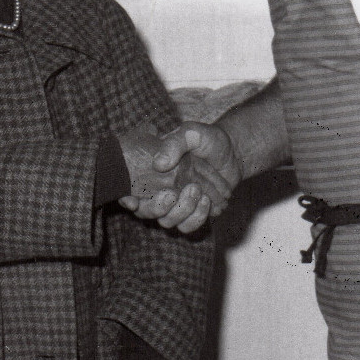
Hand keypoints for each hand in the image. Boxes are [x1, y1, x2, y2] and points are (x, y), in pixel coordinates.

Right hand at [120, 123, 240, 233]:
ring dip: (182, 210)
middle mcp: (159, 191)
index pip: (130, 189)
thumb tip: (159, 165)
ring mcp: (176, 205)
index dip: (126, 198)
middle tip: (172, 194)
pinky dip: (198, 217)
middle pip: (145, 212)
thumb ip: (174, 143)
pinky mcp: (192, 215)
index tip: (131, 200)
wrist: (232, 153)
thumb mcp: (191, 133)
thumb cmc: (207, 140)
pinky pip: (187, 227)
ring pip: (167, 222)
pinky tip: (208, 201)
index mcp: (151, 171)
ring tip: (198, 191)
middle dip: (157, 208)